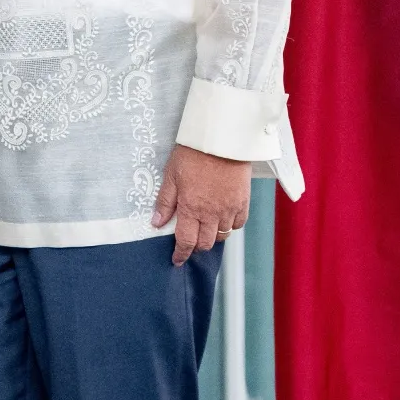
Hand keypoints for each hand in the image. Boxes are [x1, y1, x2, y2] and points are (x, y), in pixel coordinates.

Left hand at [151, 144, 250, 265]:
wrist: (223, 139)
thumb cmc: (193, 154)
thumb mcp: (171, 175)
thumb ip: (165, 202)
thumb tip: (157, 223)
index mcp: (191, 208)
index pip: (186, 241)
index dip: (181, 254)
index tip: (177, 260)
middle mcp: (211, 213)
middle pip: (205, 243)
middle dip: (196, 247)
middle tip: (189, 242)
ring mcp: (229, 208)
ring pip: (222, 236)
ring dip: (212, 236)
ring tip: (204, 228)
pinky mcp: (243, 202)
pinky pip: (238, 224)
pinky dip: (229, 226)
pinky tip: (222, 218)